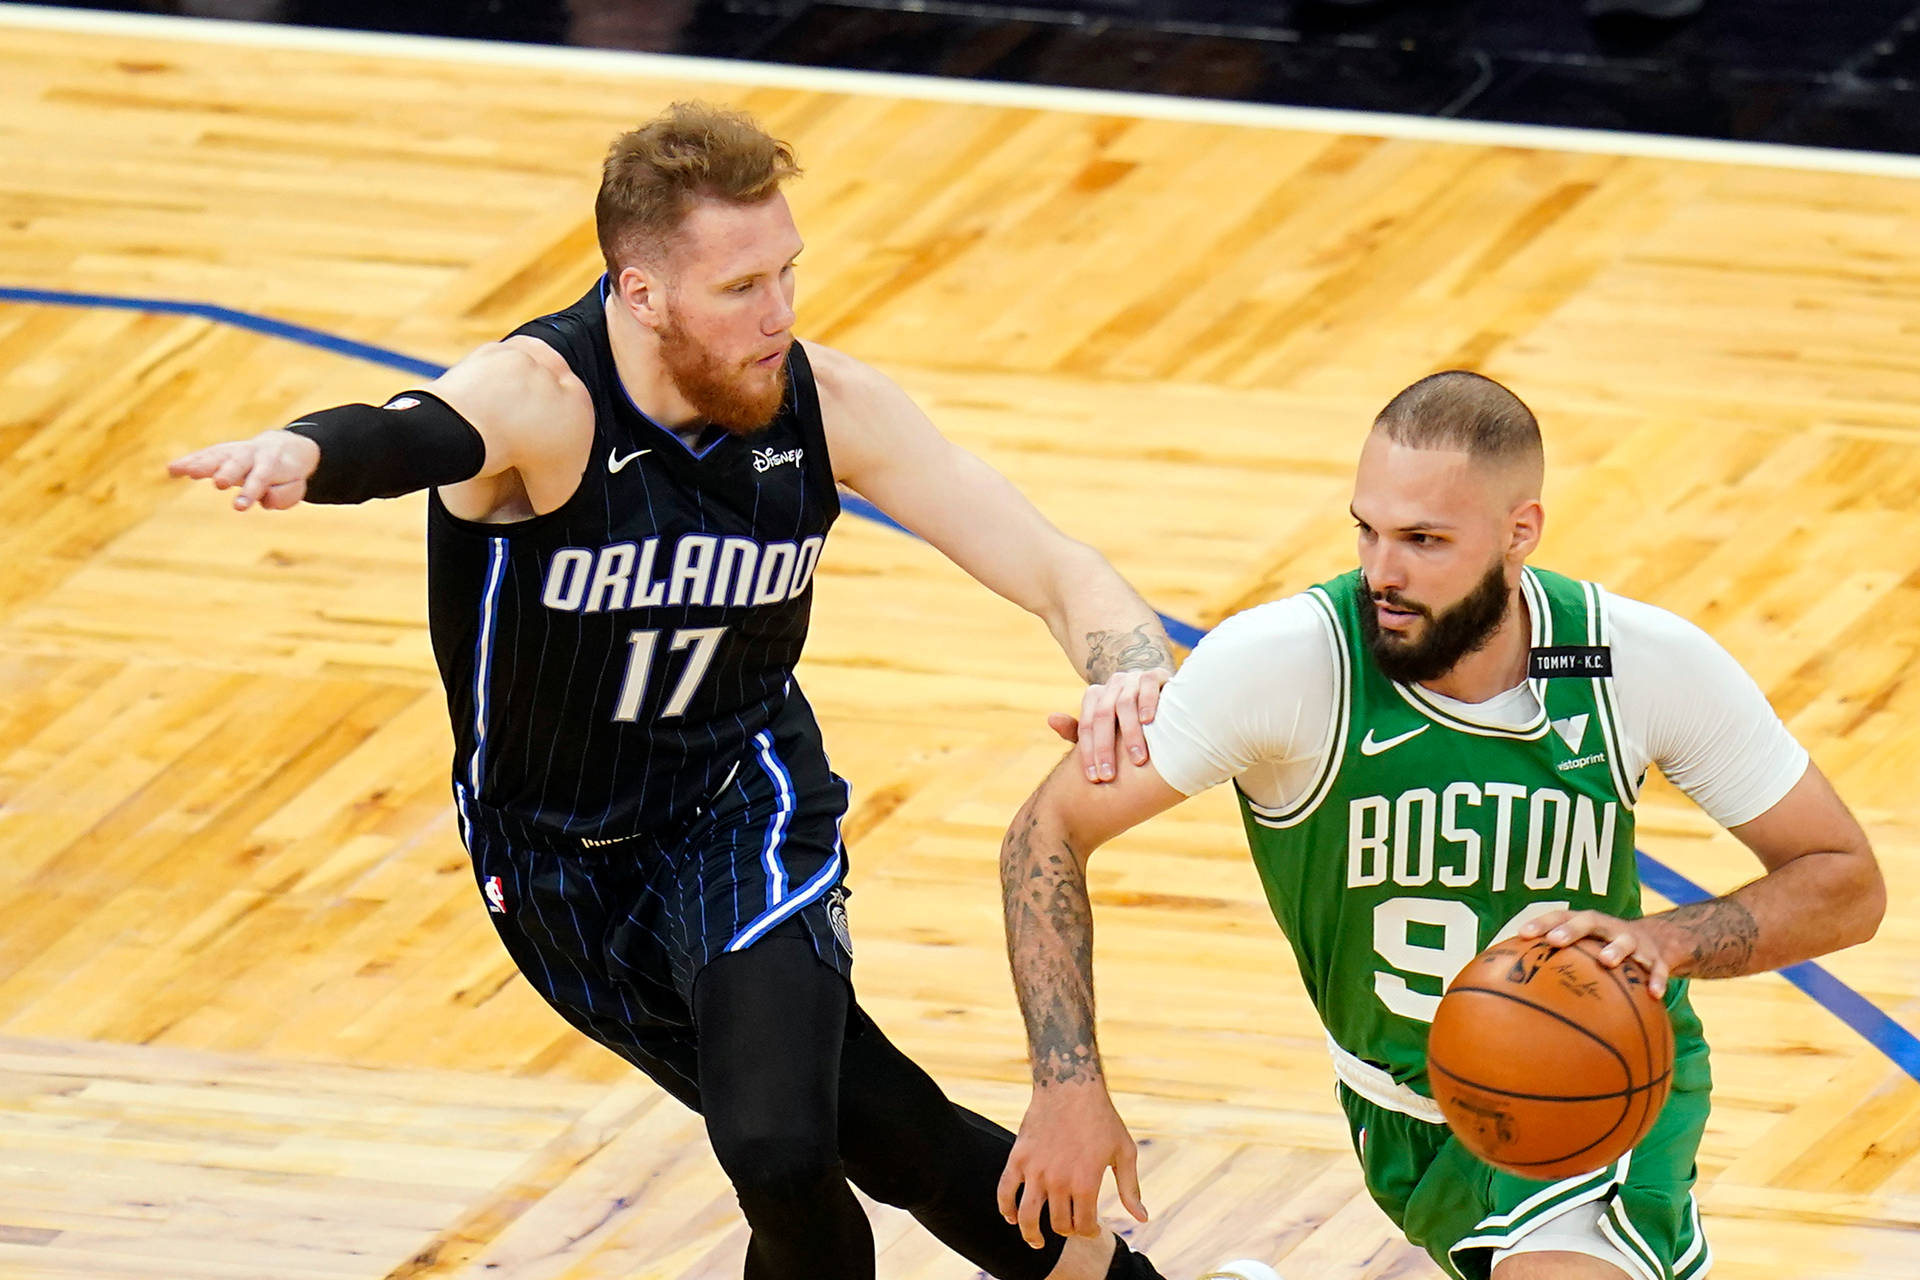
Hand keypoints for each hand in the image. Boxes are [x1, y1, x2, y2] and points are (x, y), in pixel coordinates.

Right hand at [167, 429, 320, 510]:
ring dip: (200, 463)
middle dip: (227, 472)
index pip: (261, 478)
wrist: (285, 447)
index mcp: (273, 464)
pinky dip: (189, 461)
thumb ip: (283, 496)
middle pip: (238, 462)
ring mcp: (236, 450)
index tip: (238, 506)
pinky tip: (172, 470)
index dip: (250, 491)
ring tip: (180, 471)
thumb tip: (264, 500)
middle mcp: (253, 454)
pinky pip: (205, 455)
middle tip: (218, 483)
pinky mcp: (222, 451)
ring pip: (218, 455)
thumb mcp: (295, 487)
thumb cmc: (288, 475)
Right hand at [996, 1082, 1146, 1247]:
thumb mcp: (1124, 1152)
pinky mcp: (1018, 1158)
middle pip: (1058, 1224)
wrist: (1071, 1086)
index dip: (1089, 1232)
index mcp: (1085, 1183)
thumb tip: (1141, 1218)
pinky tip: (1011, 1217)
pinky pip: (1005, 1191)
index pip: (1083, 1226)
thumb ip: (1130, 1188)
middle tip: (1071, 1226)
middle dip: (1067, 1230)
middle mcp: (1058, 1181)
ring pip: (1027, 1217)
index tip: (1091, 1229)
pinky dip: (1005, 1208)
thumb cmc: (1102, 1118)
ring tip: (1036, 1241)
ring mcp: (1035, 1171)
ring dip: (1031, 1235)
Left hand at [1048, 666, 1171, 782]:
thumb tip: (1051, 719)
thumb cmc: (1126, 718)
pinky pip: (1148, 685)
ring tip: (1137, 760)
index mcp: (1095, 696)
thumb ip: (1077, 729)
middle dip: (1104, 748)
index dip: (1088, 753)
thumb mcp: (1103, 726)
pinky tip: (1148, 721)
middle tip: (1110, 775)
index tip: (1095, 778)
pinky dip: (1147, 702)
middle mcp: (1111, 685)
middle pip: (1102, 716)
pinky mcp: (1155, 674)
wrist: (1156, 689)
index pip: (1086, 726)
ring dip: (1130, 733)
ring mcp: (1132, 678)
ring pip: (1125, 703)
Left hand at [1518, 909, 1686, 997]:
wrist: (1657, 940)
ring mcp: (1634, 942)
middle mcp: (1608, 928)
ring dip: (1616, 949)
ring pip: (1625, 941)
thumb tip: (1517, 986)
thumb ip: (1556, 962)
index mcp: (1587, 924)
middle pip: (1589, 922)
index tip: (1522, 935)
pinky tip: (1654, 995)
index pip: (1559, 917)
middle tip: (1556, 941)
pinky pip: (1658, 969)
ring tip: (1607, 961)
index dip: (1541, 923)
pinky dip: (1657, 980)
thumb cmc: (1605, 948)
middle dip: (1572, 930)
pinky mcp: (1657, 958)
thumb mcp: (1585, 949)